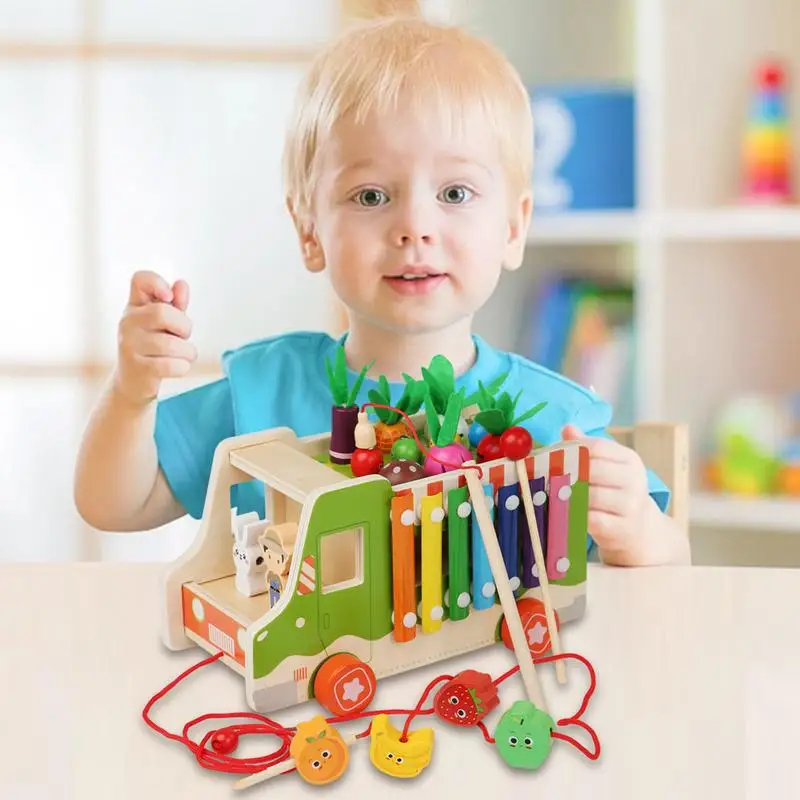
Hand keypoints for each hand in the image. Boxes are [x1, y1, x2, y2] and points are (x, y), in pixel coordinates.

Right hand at [114, 270, 196, 405]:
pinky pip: (172, 365)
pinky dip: (183, 367)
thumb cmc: (154, 347)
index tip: (169, 298)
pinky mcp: (137, 369)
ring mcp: (129, 345)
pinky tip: (178, 367)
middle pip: (162, 313)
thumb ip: (176, 305)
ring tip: (184, 355)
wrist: (133, 382)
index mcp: (135, 306)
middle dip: (184, 326)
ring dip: (188, 351)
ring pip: (172, 344)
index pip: (139, 279)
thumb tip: (182, 284)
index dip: (157, 283)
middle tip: (183, 336)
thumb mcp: (166, 324)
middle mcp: (127, 322)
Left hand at [561, 424, 649, 556]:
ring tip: (551, 495)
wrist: (639, 530)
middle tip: (544, 477)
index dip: (570, 450)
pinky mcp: (623, 528)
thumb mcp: (607, 467)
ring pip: (590, 495)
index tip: (549, 456)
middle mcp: (635, 480)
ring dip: (567, 495)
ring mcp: (631, 505)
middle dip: (565, 473)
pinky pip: (591, 519)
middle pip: (592, 469)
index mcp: (629, 460)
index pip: (596, 447)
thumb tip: (567, 428)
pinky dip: (575, 516)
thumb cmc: (615, 493)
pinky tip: (564, 514)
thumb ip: (587, 448)